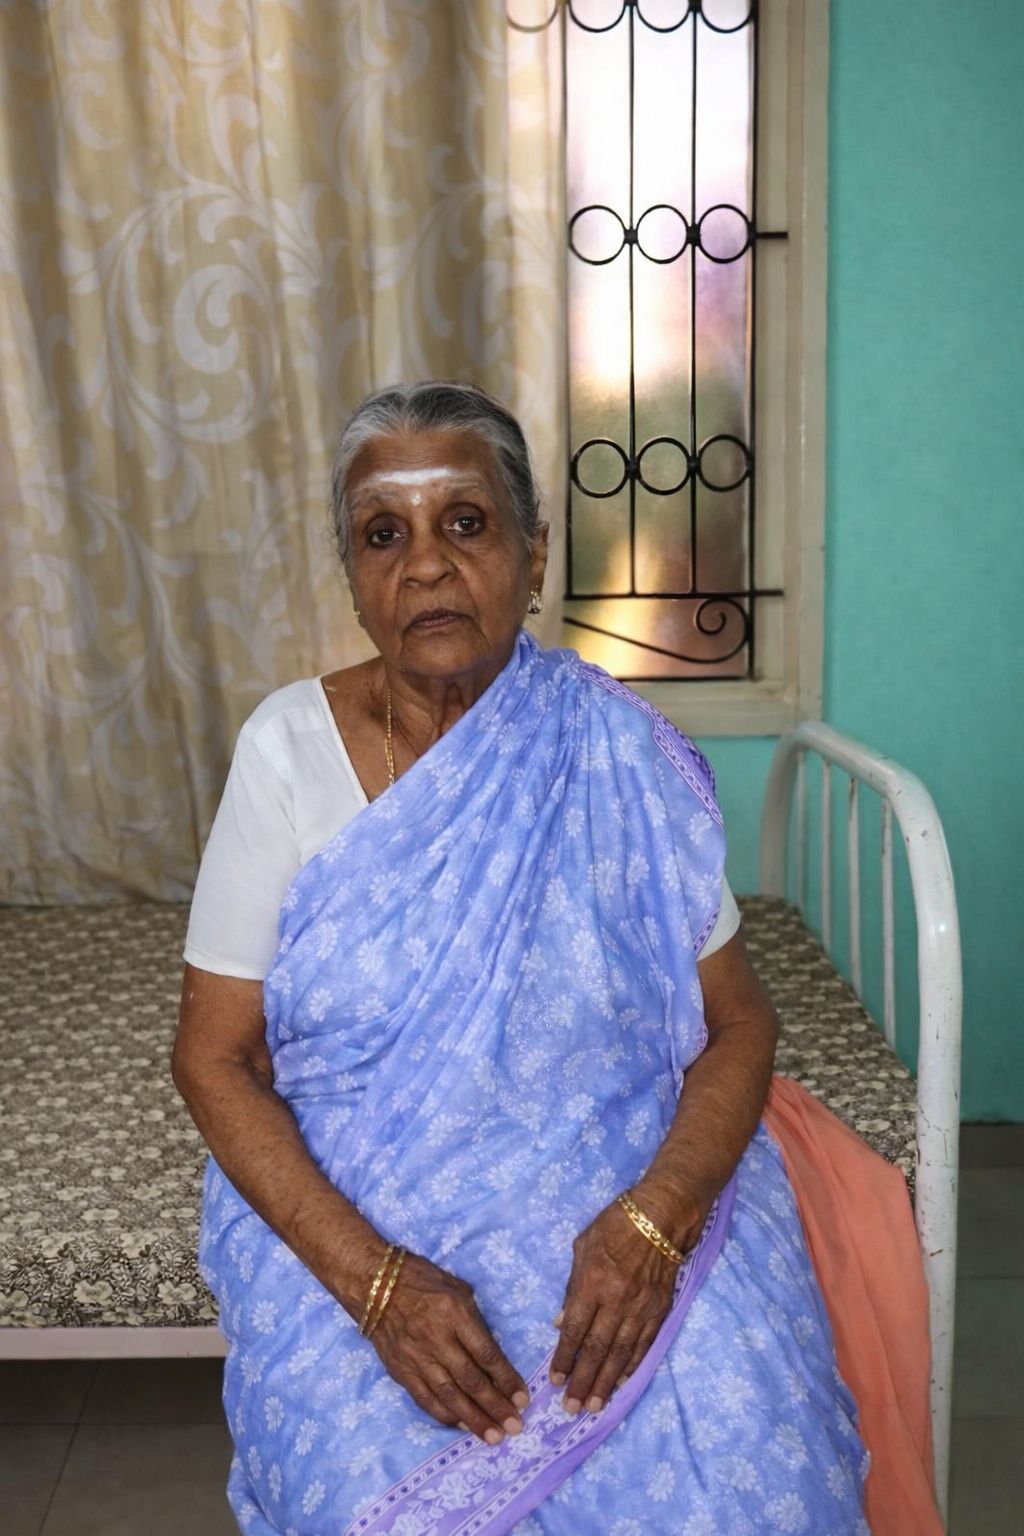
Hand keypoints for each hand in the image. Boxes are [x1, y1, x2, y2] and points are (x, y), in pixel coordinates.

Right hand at [368, 1251, 529, 1443]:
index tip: (523, 1397)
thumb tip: (491, 1355)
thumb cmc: (422, 1280)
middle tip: (515, 1426)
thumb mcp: (457, 1289)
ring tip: (493, 1436)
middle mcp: (436, 1339)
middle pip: (470, 1380)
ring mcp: (416, 1358)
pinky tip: (462, 1426)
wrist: (374, 1285)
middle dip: (495, 1406)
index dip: (506, 1379)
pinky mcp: (401, 1371)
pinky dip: (445, 1415)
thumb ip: (474, 1321)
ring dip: (474, 1419)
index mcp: (454, 1313)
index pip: (486, 1353)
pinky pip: (425, 1399)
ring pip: (449, 1395)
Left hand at [550, 1184, 705, 1415]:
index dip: (564, 1357)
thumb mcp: (583, 1247)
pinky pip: (644, 1345)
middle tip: (571, 1408)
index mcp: (593, 1283)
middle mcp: (616, 1301)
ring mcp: (641, 1308)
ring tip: (594, 1405)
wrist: (662, 1216)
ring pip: (621, 1354)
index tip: (554, 1381)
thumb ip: (572, 1287)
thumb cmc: (615, 1225)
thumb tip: (561, 1323)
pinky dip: (631, 1366)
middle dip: (582, 1381)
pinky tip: (620, 1382)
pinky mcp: (660, 1310)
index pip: (575, 1329)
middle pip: (597, 1350)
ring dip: (605, 1383)